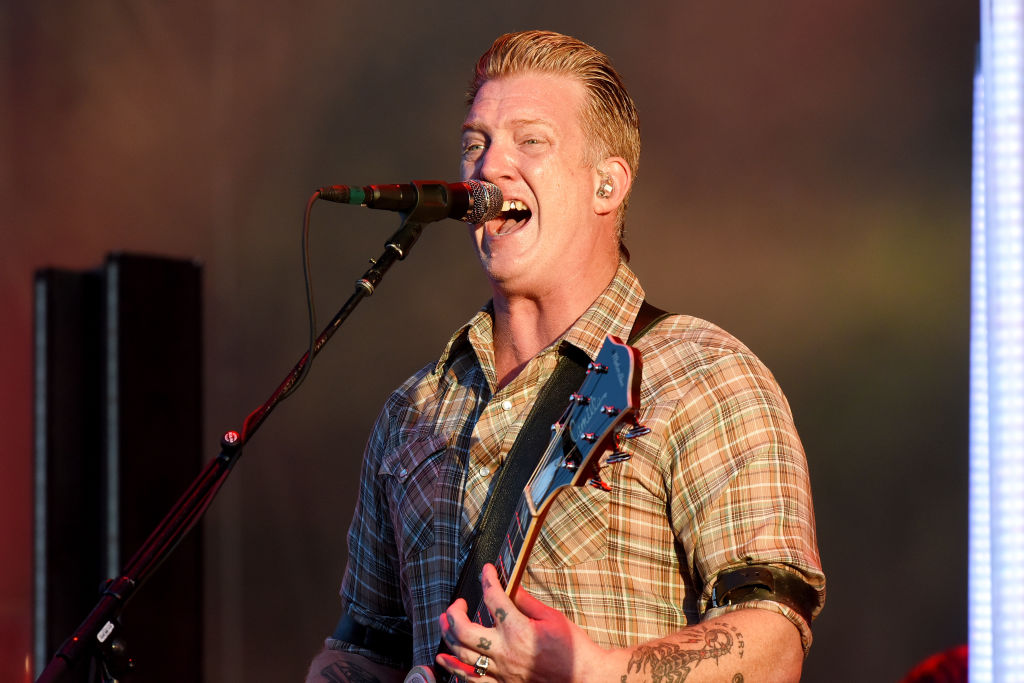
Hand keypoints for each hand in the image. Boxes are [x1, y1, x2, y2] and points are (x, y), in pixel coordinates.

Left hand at [435, 564, 606, 681]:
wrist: (583, 678)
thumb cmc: (572, 650)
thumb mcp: (552, 617)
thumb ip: (526, 602)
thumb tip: (510, 587)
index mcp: (519, 630)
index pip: (493, 598)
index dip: (487, 579)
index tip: (486, 571)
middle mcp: (505, 652)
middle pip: (464, 629)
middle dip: (454, 612)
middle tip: (458, 604)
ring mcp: (500, 671)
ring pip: (461, 654)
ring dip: (447, 635)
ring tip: (444, 622)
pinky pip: (470, 680)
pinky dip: (454, 667)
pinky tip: (444, 658)